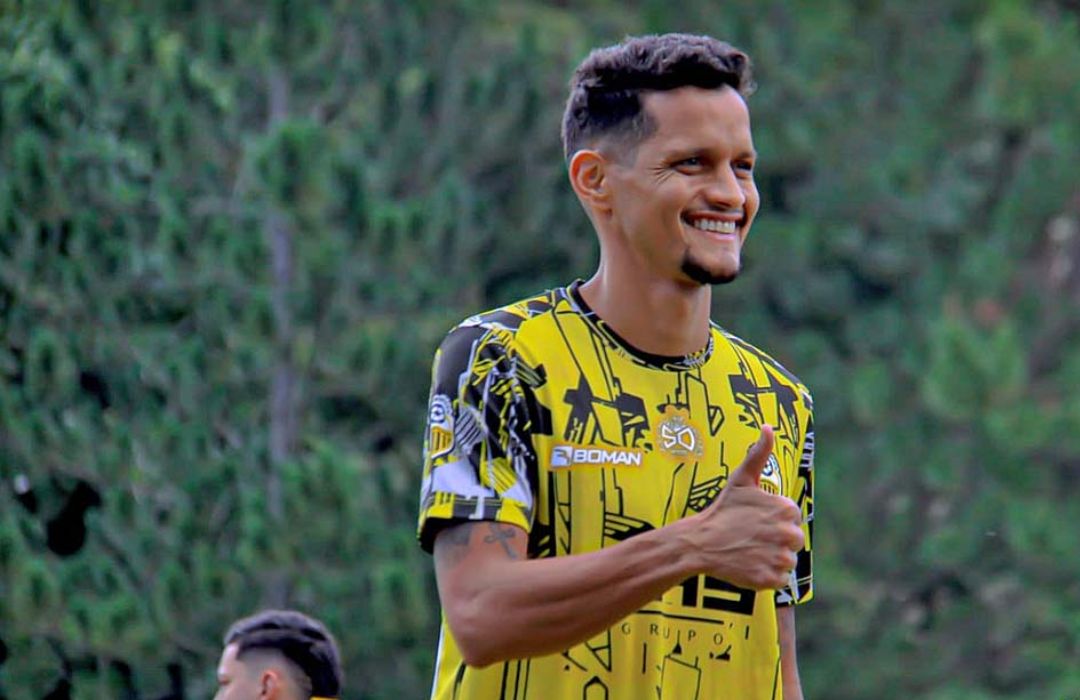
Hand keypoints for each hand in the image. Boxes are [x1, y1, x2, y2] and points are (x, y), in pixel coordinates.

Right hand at [688, 425, 803, 589]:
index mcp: (786, 509)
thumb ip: (759, 453)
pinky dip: (766, 575)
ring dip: (771, 558)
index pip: (791, 518)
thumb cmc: (722, 510)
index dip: (772, 520)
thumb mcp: (742, 479)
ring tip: (748, 550)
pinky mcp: (772, 579)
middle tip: (750, 536)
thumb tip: (768, 426)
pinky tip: (748, 564)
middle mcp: (789, 534)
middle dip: (775, 540)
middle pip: (793, 540)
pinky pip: (780, 579)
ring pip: (787, 560)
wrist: (700, 542)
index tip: (754, 521)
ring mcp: (780, 558)